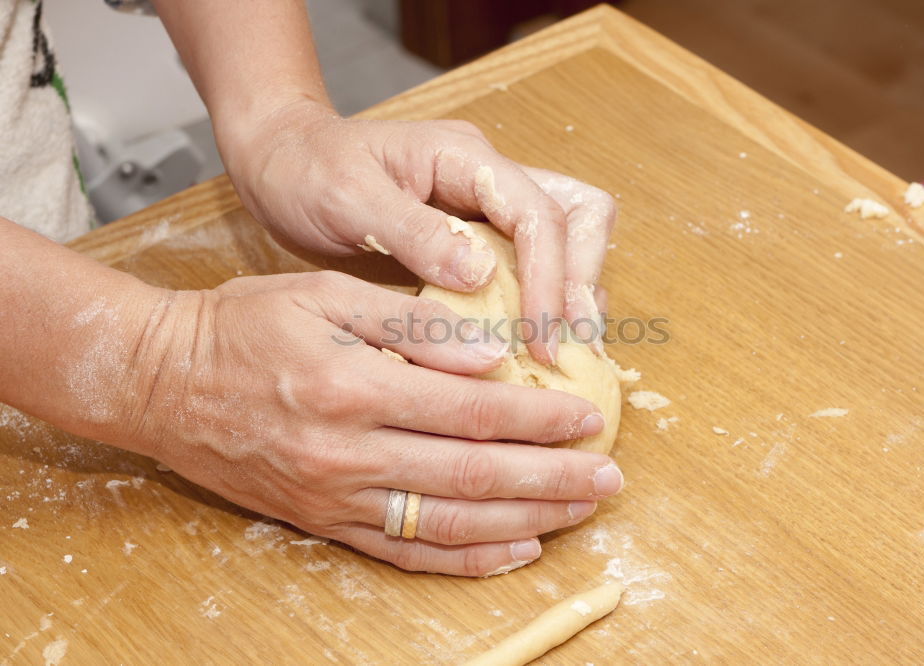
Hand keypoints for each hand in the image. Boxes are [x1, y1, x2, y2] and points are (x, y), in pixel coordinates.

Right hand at [121, 271, 622, 575]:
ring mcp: (336, 497)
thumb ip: (409, 324)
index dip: (540, 416)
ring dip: (526, 520)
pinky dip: (467, 558)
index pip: (474, 409)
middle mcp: (350, 451)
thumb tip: (488, 354)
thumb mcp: (324, 294)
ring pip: (452, 522)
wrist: (163, 383)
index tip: (589, 417)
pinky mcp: (323, 523)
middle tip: (609, 478)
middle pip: (476, 473)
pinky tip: (516, 550)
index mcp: (355, 385)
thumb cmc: (243, 326)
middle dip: (553, 478)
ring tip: (580, 513)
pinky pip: (406, 552)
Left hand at [218, 100, 616, 362]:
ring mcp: (488, 206)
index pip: (539, 213)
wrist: (282, 164)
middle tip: (567, 347)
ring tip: (560, 353)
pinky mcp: (477, 237)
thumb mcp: (349, 198)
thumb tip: (483, 275)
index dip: (551, 278)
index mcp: (465, 157)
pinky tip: (528, 344)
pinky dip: (542, 302)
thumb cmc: (306, 171)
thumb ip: (415, 232)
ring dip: (571, 294)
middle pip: (580, 216)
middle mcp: (490, 177)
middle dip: (582, 281)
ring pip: (566, 241)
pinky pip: (531, 265)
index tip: (542, 339)